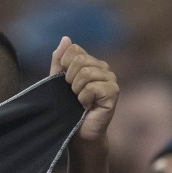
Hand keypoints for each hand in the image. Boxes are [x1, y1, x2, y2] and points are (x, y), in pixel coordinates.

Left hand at [49, 36, 117, 151]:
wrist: (77, 134)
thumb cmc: (67, 110)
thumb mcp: (57, 84)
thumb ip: (59, 62)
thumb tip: (65, 38)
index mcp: (90, 63)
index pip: (73, 49)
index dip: (63, 66)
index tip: (64, 83)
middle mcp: (103, 68)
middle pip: (79, 59)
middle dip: (69, 79)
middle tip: (72, 94)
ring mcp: (110, 79)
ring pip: (85, 73)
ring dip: (76, 90)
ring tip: (79, 101)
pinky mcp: (114, 92)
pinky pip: (92, 87)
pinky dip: (84, 98)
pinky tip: (86, 106)